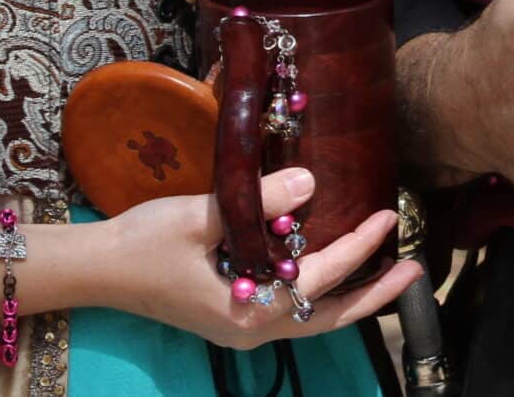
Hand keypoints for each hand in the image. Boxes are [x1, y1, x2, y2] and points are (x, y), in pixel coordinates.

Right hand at [106, 168, 420, 346]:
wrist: (98, 268)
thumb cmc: (143, 243)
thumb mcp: (199, 216)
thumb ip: (257, 201)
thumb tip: (311, 182)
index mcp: (247, 312)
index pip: (318, 278)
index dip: (357, 248)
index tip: (386, 219)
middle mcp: (251, 329)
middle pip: (327, 317)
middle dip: (373, 295)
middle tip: (416, 271)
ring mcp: (242, 326)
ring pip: (311, 317)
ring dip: (350, 295)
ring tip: (387, 271)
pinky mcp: (233, 315)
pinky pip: (292, 308)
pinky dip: (320, 291)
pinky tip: (332, 268)